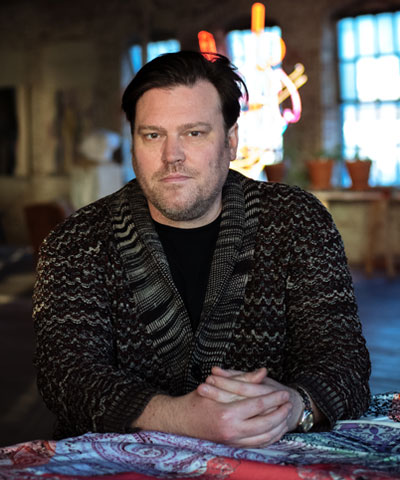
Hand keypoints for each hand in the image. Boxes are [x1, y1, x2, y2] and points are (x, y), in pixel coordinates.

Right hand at [133, 386, 291, 447]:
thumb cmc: (196, 400)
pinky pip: (256, 445)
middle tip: (288, 404)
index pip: (258, 405)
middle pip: (265, 424)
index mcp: (227, 413)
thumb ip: (242, 380)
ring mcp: (232, 441)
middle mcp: (231, 431)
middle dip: (280, 413)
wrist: (179, 421)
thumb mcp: (218, 386)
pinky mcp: (232, 446)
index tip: (284, 393)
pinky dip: (269, 438)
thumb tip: (262, 373)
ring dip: (278, 427)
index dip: (274, 398)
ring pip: (263, 438)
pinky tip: (275, 429)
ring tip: (285, 416)